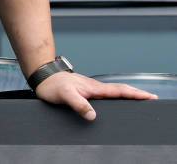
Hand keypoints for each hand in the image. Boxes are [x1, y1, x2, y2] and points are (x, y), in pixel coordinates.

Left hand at [34, 71, 157, 120]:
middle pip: (119, 90)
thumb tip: (93, 116)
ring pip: (112, 91)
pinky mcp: (84, 90)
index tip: (149, 96)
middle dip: (135, 93)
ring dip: (126, 93)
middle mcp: (94, 87)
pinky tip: (114, 100)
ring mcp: (90, 88)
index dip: (135, 94)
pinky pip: (104, 93)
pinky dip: (114, 95)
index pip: (119, 91)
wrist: (43, 76)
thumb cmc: (52, 85)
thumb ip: (79, 104)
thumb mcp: (65, 95)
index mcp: (94, 87)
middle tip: (150, 98)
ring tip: (138, 98)